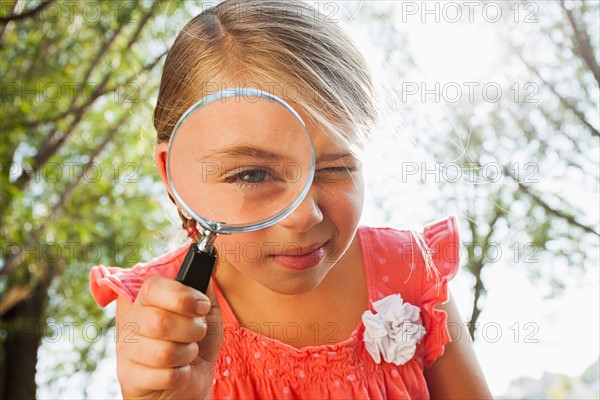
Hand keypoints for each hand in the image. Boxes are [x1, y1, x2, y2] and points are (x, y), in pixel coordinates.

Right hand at [115, 276, 222, 398]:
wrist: (188, 384)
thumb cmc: (195, 344)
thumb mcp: (206, 314)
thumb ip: (204, 290)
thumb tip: (206, 269)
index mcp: (147, 300)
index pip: (153, 287)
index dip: (182, 296)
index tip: (202, 306)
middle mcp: (131, 321)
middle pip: (160, 321)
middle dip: (191, 329)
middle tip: (197, 333)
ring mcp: (126, 350)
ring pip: (163, 351)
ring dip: (187, 353)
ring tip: (187, 353)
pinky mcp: (129, 378)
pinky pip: (165, 375)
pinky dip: (181, 374)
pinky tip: (179, 371)